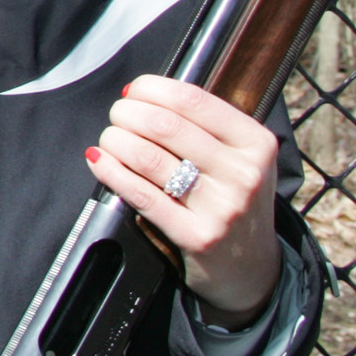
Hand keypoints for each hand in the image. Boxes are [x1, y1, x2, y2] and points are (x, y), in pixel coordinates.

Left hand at [85, 74, 282, 325]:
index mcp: (256, 144)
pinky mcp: (197, 236)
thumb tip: (139, 93)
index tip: (134, 91)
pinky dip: (112, 172)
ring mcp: (222, 207)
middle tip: (117, 115)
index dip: (152, 89)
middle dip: (128, 113)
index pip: (193, 100)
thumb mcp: (237, 157)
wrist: (252, 266)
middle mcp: (244, 174)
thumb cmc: (231, 198)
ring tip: (109, 138)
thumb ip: (202, 125)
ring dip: (115, 140)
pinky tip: (99, 161)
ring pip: (149, 157)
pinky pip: (141, 194)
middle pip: (166, 125)